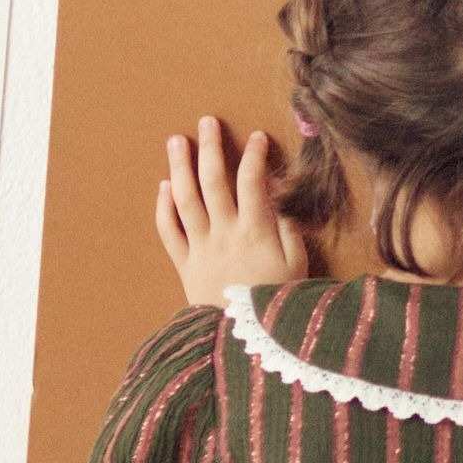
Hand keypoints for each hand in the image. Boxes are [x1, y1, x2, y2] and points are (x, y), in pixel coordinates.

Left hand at [157, 114, 308, 302]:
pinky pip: (169, 231)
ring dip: (180, 167)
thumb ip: (288, 230)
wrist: (243, 342)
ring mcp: (200, 248)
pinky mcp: (184, 264)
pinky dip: (164, 207)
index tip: (257, 137)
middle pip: (213, 181)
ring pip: (186, 199)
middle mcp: (224, 234)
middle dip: (211, 148)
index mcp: (255, 232)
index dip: (254, 155)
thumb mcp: (298, 267)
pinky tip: (164, 186)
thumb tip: (277, 200)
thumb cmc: (276, 305)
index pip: (252, 181)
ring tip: (177, 141)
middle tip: (207, 121)